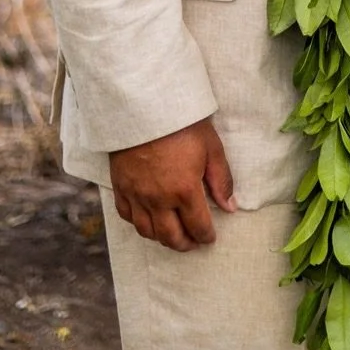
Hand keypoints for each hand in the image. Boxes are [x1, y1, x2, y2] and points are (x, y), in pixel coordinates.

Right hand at [108, 116, 236, 250]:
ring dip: (162, 238)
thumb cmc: (182, 123)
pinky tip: (147, 220)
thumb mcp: (211, 147)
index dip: (206, 236)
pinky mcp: (120, 186)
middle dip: (184, 244)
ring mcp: (136, 194)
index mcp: (184, 190)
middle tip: (193, 243)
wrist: (143, 104)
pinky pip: (127, 216)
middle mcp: (158, 199)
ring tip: (172, 235)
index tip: (210, 238)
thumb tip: (230, 207)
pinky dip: (138, 223)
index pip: (197, 226)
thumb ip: (221, 180)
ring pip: (147, 231)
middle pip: (170, 236)